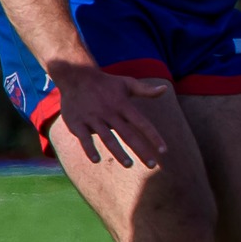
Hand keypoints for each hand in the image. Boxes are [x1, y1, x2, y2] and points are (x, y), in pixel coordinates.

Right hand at [53, 65, 168, 167]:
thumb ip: (146, 90)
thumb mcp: (127, 83)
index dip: (154, 137)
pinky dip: (89, 149)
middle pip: (129, 135)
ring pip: (108, 138)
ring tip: (129, 165)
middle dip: (141, 151)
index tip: (164, 151)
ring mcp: (93, 118)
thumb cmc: (106, 83)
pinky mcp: (77, 122)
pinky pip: (84, 138)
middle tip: (153, 166)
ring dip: (118, 152)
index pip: (143, 123)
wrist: (75, 76)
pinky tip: (96, 160)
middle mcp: (110, 113)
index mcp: (123, 105)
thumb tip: (165, 89)